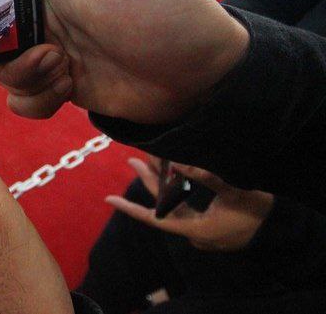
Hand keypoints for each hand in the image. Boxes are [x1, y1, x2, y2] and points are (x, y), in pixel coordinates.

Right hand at [0, 0, 248, 123]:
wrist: (203, 74)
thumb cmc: (164, 9)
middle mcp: (48, 17)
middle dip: (7, 52)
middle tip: (48, 53)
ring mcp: (54, 55)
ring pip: (4, 72)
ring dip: (24, 77)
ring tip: (64, 70)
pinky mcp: (64, 88)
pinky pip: (24, 101)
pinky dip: (36, 100)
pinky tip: (68, 89)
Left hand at [107, 157, 273, 250]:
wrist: (281, 229)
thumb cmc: (257, 211)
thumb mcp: (232, 191)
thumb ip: (204, 177)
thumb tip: (178, 162)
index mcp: (195, 230)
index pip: (155, 218)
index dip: (130, 209)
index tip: (109, 199)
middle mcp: (193, 232)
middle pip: (163, 206)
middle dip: (149, 181)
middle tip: (135, 158)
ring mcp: (200, 229)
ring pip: (174, 204)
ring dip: (162, 182)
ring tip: (150, 159)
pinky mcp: (207, 223)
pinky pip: (184, 205)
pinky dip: (176, 189)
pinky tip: (171, 172)